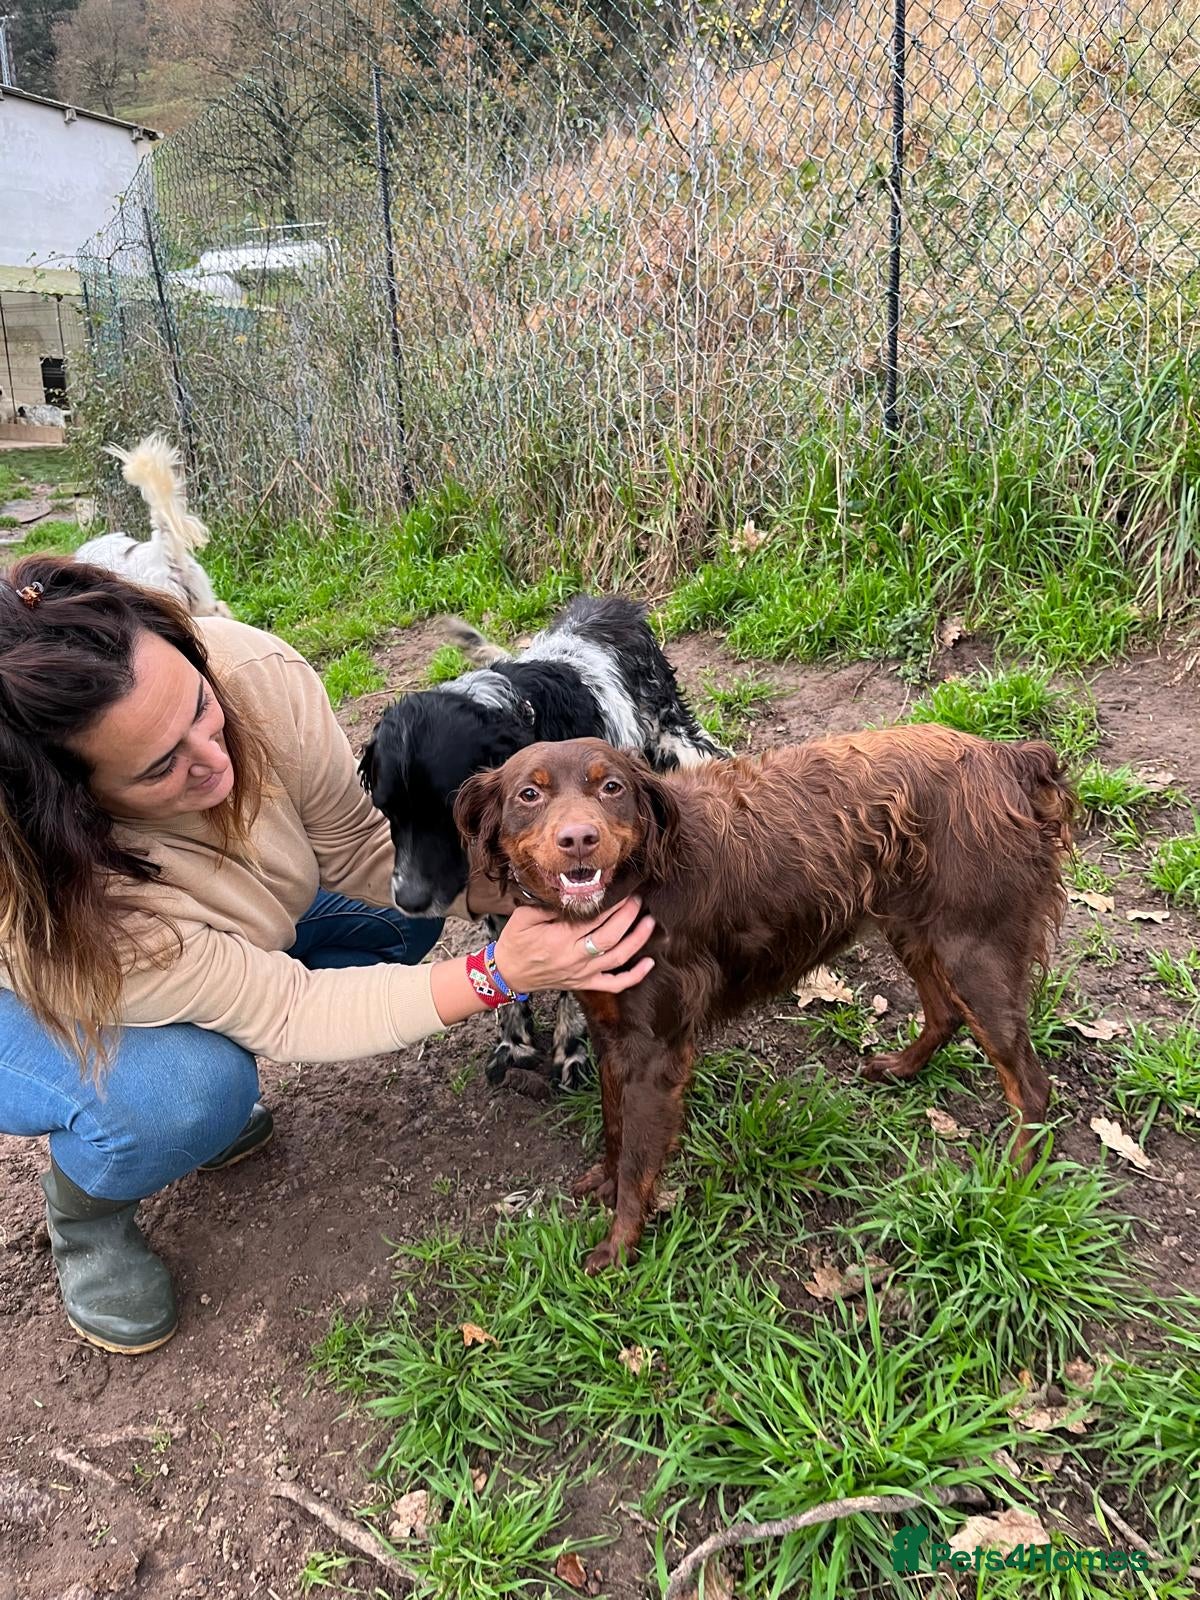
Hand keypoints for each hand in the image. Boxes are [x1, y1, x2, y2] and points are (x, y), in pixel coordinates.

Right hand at [493, 897, 654, 994]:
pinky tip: (649, 964)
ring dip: (637, 941)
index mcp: (559, 939)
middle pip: (610, 938)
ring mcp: (582, 973)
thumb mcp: (523, 917)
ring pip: (618, 959)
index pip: (594, 920)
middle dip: (628, 917)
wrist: (509, 974)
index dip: (612, 905)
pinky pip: (614, 984)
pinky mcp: (585, 983)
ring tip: (650, 923)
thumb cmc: (516, 943)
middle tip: (638, 901)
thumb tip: (571, 893)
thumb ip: (547, 905)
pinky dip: (634, 976)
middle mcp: (574, 958)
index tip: (623, 891)